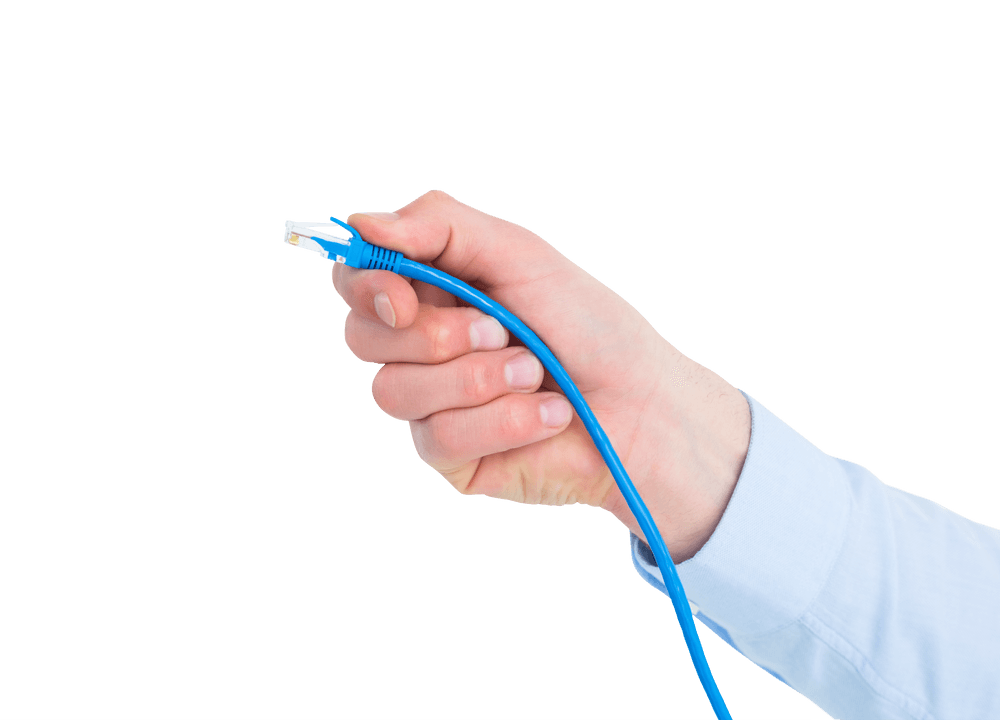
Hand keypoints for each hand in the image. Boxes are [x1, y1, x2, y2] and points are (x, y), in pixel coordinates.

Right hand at [333, 190, 750, 561]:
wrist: (642, 404)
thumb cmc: (588, 325)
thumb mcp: (519, 254)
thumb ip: (439, 226)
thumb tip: (356, 224)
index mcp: (433, 290)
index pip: (356, 280)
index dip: (365, 285)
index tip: (402, 296)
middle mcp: (422, 347)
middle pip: (362, 338)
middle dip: (437, 335)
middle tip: (500, 332)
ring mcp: (432, 404)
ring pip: (394, 392)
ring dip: (478, 379)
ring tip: (535, 373)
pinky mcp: (452, 457)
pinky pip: (438, 438)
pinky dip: (503, 421)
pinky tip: (547, 415)